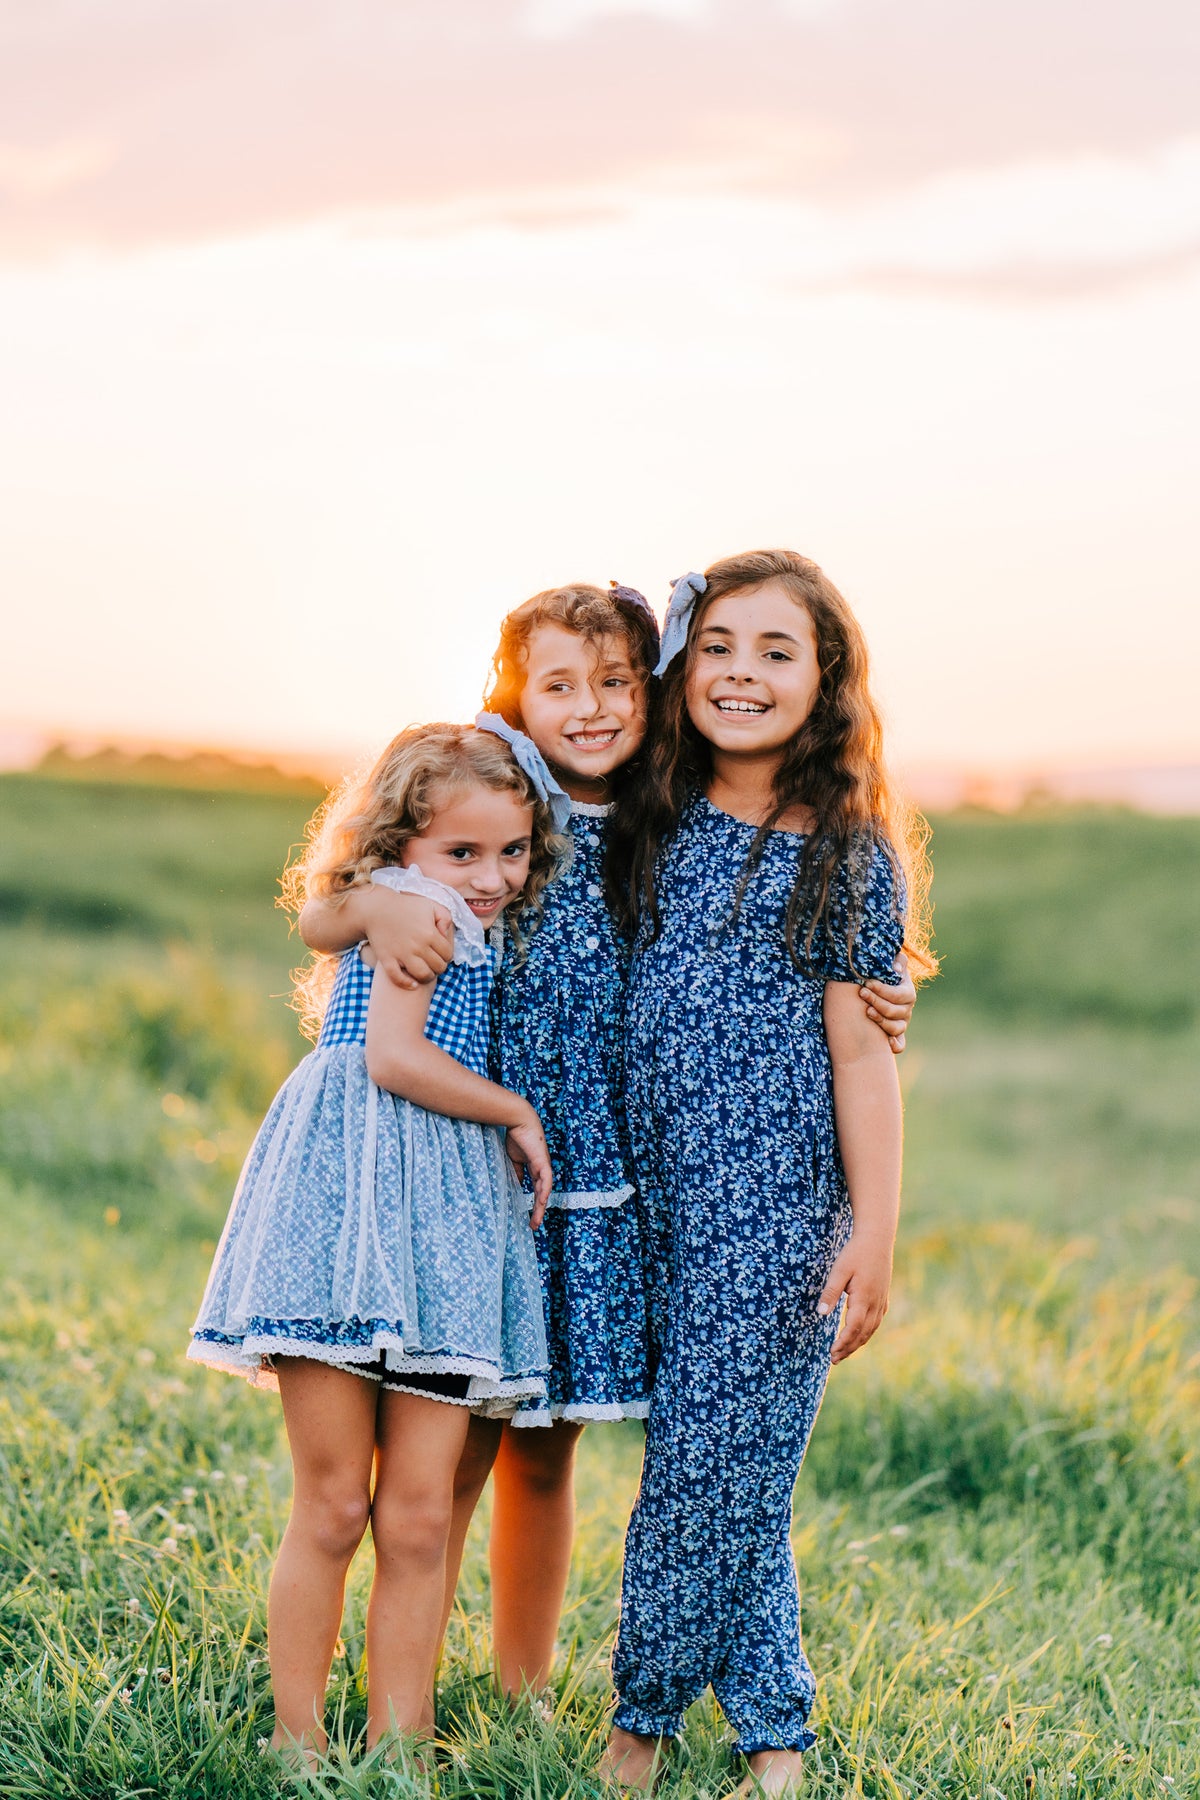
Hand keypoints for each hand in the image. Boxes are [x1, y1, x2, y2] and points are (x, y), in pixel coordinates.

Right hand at [364, 891, 453, 990]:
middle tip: (433, 963)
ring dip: (427, 977)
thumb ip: (445, 918)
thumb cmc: (405, 906)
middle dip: (439, 967)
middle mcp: (418, 946)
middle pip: (438, 967)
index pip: (448, 954)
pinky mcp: (387, 959)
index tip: (441, 953)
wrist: (376, 909)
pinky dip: (407, 983)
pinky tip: (412, 983)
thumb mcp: (430, 905)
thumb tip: (446, 936)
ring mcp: (402, 954)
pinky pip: (398, 978)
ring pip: (423, 975)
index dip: (447, 956)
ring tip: (425, 972)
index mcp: (430, 933)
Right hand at [505, 1113, 552, 1226]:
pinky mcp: (542, 1161)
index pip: (536, 1190)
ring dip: (541, 1206)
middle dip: (538, 1210)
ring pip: (544, 1190)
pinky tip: (542, 1202)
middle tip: (534, 1226)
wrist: (519, 1120)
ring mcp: (543, 1166)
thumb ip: (517, 1171)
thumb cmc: (516, 1136)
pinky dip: (544, 1191)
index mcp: (535, 1168)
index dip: (534, 1203)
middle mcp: (542, 1169)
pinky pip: (545, 1179)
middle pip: (541, 1194)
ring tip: (536, 1220)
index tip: (530, 1217)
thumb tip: (517, 1184)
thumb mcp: (514, 1159)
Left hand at [818, 1235, 892, 1362]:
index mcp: (864, 1298)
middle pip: (863, 1333)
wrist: (877, 1239)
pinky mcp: (883, 1297)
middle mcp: (875, 1303)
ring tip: (844, 1352)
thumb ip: (830, 1292)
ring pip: (871, 1329)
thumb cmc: (855, 1253)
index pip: (854, 1328)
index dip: (843, 1342)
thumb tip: (821, 1313)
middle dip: (849, 1348)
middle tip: (834, 1359)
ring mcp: (881, 1301)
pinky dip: (867, 1333)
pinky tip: (860, 1336)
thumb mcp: (839, 1270)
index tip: (832, 1353)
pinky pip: (876, 1321)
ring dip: (858, 1343)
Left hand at [860, 952, 915, 1053]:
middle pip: (895, 1011)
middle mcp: (906, 1010)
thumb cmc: (882, 974)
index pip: (898, 994)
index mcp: (907, 993)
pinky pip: (900, 1044)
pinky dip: (896, 1045)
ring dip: (882, 1021)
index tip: (867, 983)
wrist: (876, 987)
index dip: (883, 989)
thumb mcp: (891, 963)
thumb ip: (897, 961)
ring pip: (896, 1028)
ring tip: (868, 1012)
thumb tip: (896, 969)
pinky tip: (887, 1042)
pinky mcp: (895, 1035)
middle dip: (877, 1002)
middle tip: (862, 993)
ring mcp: (901, 1023)